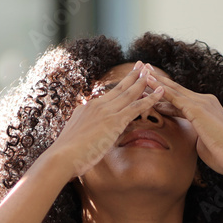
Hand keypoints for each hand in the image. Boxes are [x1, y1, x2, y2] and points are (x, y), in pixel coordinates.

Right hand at [48, 61, 165, 178]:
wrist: (62, 157)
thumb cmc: (66, 155)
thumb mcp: (75, 138)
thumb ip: (84, 133)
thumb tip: (88, 134)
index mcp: (87, 109)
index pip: (108, 96)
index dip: (120, 87)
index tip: (126, 79)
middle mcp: (97, 106)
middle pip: (119, 88)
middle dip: (132, 75)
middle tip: (141, 64)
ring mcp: (106, 112)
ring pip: (129, 93)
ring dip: (142, 81)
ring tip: (152, 70)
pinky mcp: (114, 122)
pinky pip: (136, 107)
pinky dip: (150, 98)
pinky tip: (161, 92)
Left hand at [143, 65, 222, 178]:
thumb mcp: (207, 143)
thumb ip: (199, 136)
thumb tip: (196, 139)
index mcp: (207, 109)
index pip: (181, 100)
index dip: (165, 94)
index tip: (150, 90)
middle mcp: (205, 101)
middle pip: (176, 90)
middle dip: (158, 81)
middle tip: (141, 71)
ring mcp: (202, 103)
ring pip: (173, 90)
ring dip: (154, 80)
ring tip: (139, 71)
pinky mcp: (198, 109)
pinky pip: (174, 97)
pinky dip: (159, 88)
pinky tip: (146, 81)